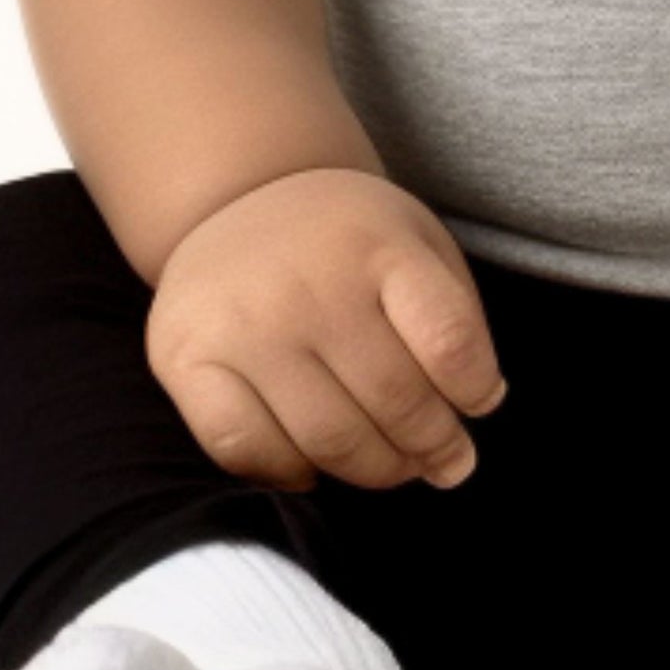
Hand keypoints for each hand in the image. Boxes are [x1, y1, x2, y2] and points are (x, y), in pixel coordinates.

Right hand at [145, 166, 508, 493]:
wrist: (242, 195)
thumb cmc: (350, 237)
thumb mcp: (416, 241)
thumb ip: (454, 314)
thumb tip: (480, 405)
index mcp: (380, 246)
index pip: (449, 339)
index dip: (475, 388)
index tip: (482, 404)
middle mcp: (311, 283)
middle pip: (393, 399)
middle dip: (433, 446)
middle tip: (448, 462)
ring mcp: (245, 324)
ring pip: (326, 438)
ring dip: (374, 470)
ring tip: (396, 468)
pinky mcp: (186, 358)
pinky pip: (243, 449)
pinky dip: (288, 474)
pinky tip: (315, 467)